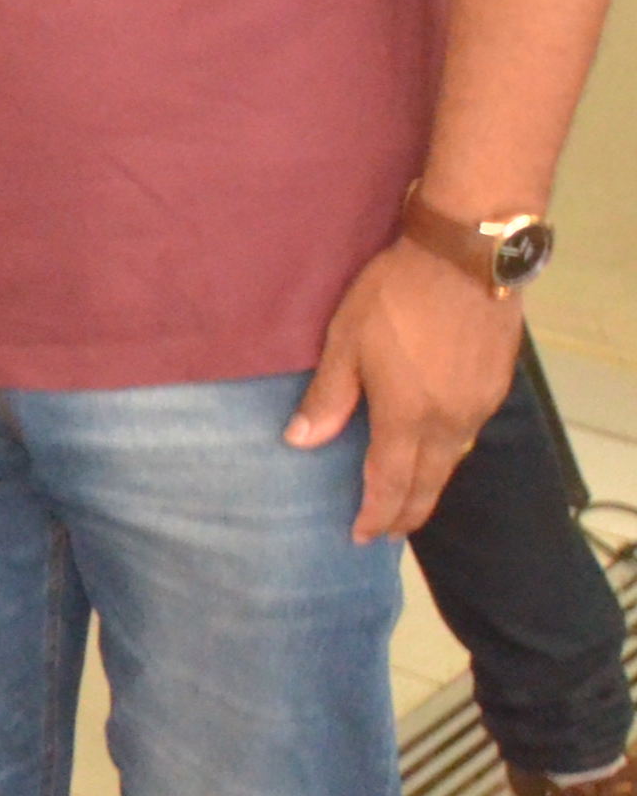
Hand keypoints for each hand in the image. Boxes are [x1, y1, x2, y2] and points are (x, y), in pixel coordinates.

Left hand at [286, 238, 526, 540]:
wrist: (466, 259)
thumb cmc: (396, 295)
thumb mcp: (346, 340)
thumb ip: (328, 396)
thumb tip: (301, 442)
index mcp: (407, 416)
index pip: (390, 482)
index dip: (376, 514)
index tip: (362, 536)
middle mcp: (448, 422)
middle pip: (428, 483)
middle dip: (406, 513)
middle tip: (388, 534)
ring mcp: (477, 406)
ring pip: (451, 462)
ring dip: (429, 487)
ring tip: (409, 500)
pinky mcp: (495, 387)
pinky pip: (468, 435)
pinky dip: (448, 454)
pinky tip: (436, 451)